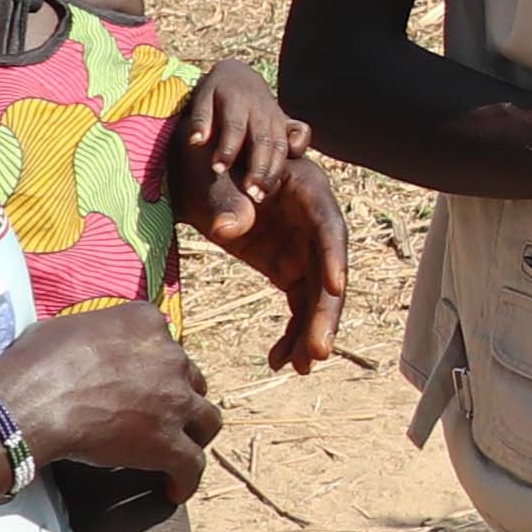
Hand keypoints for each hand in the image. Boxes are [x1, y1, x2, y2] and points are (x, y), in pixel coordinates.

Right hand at [0, 302, 220, 499]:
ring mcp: (174, 400)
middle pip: (190, 380)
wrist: (30, 403)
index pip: (165, 342)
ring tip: (180, 450)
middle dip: (179, 398)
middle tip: (161, 417)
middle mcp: (169, 356)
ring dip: (195, 435)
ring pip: (207, 419)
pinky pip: (192, 465)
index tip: (144, 381)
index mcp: (145, 323)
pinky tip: (174, 490)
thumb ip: (88, 333)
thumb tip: (77, 342)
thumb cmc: (34, 365)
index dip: (156, 365)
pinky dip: (186, 479)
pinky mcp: (168, 441)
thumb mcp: (62, 329)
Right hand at [165, 61, 308, 236]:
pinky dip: (202, 122)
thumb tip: (287, 174)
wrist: (233, 76)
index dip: (271, 172)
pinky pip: (206, 106)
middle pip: (263, 139)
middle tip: (247, 192)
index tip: (259, 196)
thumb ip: (278, 154)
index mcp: (276, 126)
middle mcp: (261, 111)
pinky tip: (197, 141)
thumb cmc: (252, 118)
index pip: (280, 150)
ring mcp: (236, 99)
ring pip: (237, 124)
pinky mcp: (210, 89)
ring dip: (229, 147)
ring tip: (218, 169)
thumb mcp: (267, 135)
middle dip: (256, 166)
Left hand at [213, 153, 353, 372]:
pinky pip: (297, 306)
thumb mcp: (214, 177)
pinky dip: (291, 334)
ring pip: (317, 297)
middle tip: (317, 352)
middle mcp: (314, 223)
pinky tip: (279, 361)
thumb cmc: (208, 163)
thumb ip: (227, 199)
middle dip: (324, 314)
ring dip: (310, 333)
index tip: (336, 288)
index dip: (334, 258)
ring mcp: (303, 249)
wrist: (195, 171)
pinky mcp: (288, 269)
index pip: (328, 227)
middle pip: (328, 272)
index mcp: (306, 190)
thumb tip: (229, 230)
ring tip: (298, 367)